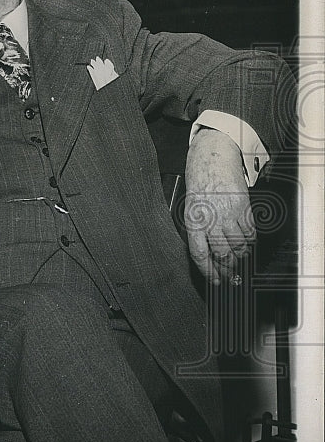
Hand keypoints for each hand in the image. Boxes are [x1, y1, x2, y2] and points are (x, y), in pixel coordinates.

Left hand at [184, 128, 255, 284]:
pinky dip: (250, 242)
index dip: (209, 272)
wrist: (213, 159)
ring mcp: (227, 214)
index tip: (216, 282)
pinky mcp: (243, 208)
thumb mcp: (191, 208)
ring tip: (240, 260)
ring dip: (241, 256)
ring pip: (238, 246)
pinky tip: (247, 244)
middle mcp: (210, 219)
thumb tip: (208, 256)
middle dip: (228, 269)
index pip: (199, 254)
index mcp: (193, 220)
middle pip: (222, 254)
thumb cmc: (200, 184)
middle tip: (232, 276)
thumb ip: (199, 230)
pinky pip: (250, 233)